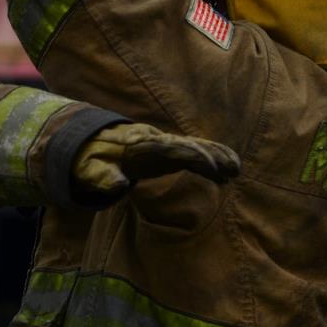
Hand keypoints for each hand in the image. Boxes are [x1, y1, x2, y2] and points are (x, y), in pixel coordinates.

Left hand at [73, 123, 240, 197]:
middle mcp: (155, 140)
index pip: (170, 148)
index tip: (211, 165)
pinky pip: (192, 153)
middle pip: (188, 145)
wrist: (89, 141)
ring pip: (194, 146)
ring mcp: (162, 144)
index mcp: (140, 145)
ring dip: (216, 155)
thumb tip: (118, 185)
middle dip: (211, 155)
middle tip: (232, 168)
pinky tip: (227, 170)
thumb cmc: (91, 158)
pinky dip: (211, 158)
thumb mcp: (90, 169)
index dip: (191, 155)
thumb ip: (103, 176)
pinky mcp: (166, 151)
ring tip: (236, 169)